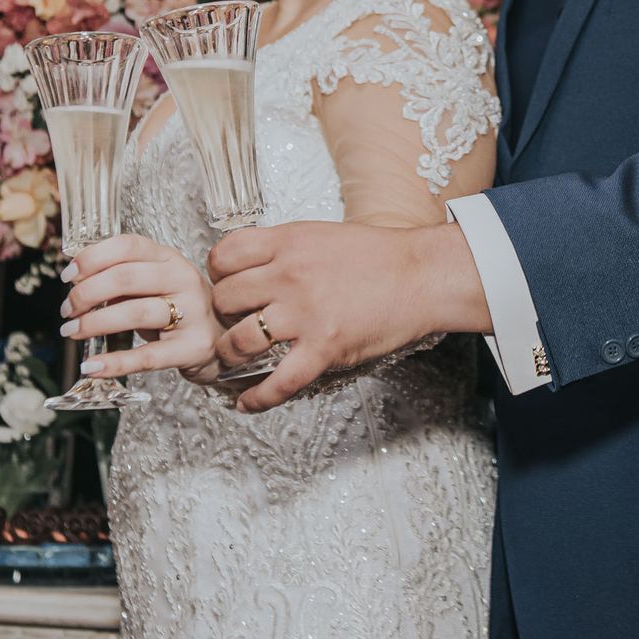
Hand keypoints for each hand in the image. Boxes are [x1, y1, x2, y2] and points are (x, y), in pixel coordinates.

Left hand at [59, 234, 222, 383]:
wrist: (224, 338)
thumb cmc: (179, 309)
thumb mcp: (156, 285)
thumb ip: (122, 281)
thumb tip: (78, 285)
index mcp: (169, 258)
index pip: (127, 245)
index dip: (92, 258)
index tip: (68, 276)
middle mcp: (184, 279)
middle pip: (126, 277)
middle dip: (87, 293)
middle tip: (67, 310)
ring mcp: (193, 313)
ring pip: (135, 312)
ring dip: (95, 323)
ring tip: (72, 332)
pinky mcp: (193, 347)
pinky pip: (148, 356)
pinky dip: (115, 362)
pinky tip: (91, 366)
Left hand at [206, 219, 477, 411]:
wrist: (421, 275)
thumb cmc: (376, 255)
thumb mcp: (318, 235)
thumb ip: (281, 248)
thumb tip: (247, 267)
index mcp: (286, 242)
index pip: (222, 257)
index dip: (217, 274)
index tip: (224, 285)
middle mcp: (289, 275)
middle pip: (224, 299)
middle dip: (221, 315)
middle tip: (230, 323)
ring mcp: (305, 314)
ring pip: (239, 341)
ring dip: (229, 355)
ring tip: (232, 359)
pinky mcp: (324, 348)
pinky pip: (278, 382)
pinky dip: (256, 398)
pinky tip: (245, 403)